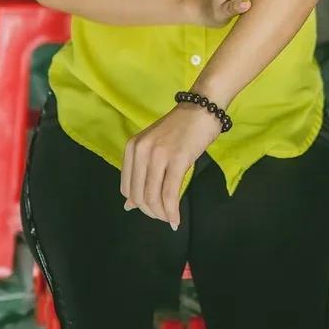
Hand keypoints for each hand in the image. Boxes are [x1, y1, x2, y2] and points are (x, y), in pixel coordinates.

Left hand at [120, 102, 222, 228]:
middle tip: (163, 217)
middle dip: (151, 212)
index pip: (127, 188)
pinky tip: (176, 220)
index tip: (152, 209)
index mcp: (132, 147)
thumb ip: (140, 173)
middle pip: (139, 195)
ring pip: (153, 197)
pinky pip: (170, 194)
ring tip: (170, 219)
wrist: (202, 108)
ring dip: (162, 214)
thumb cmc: (180, 128)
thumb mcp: (154, 147)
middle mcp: (141, 151)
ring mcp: (159, 154)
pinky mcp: (178, 159)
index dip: (138, 204)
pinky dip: (172, 212)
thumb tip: (128, 206)